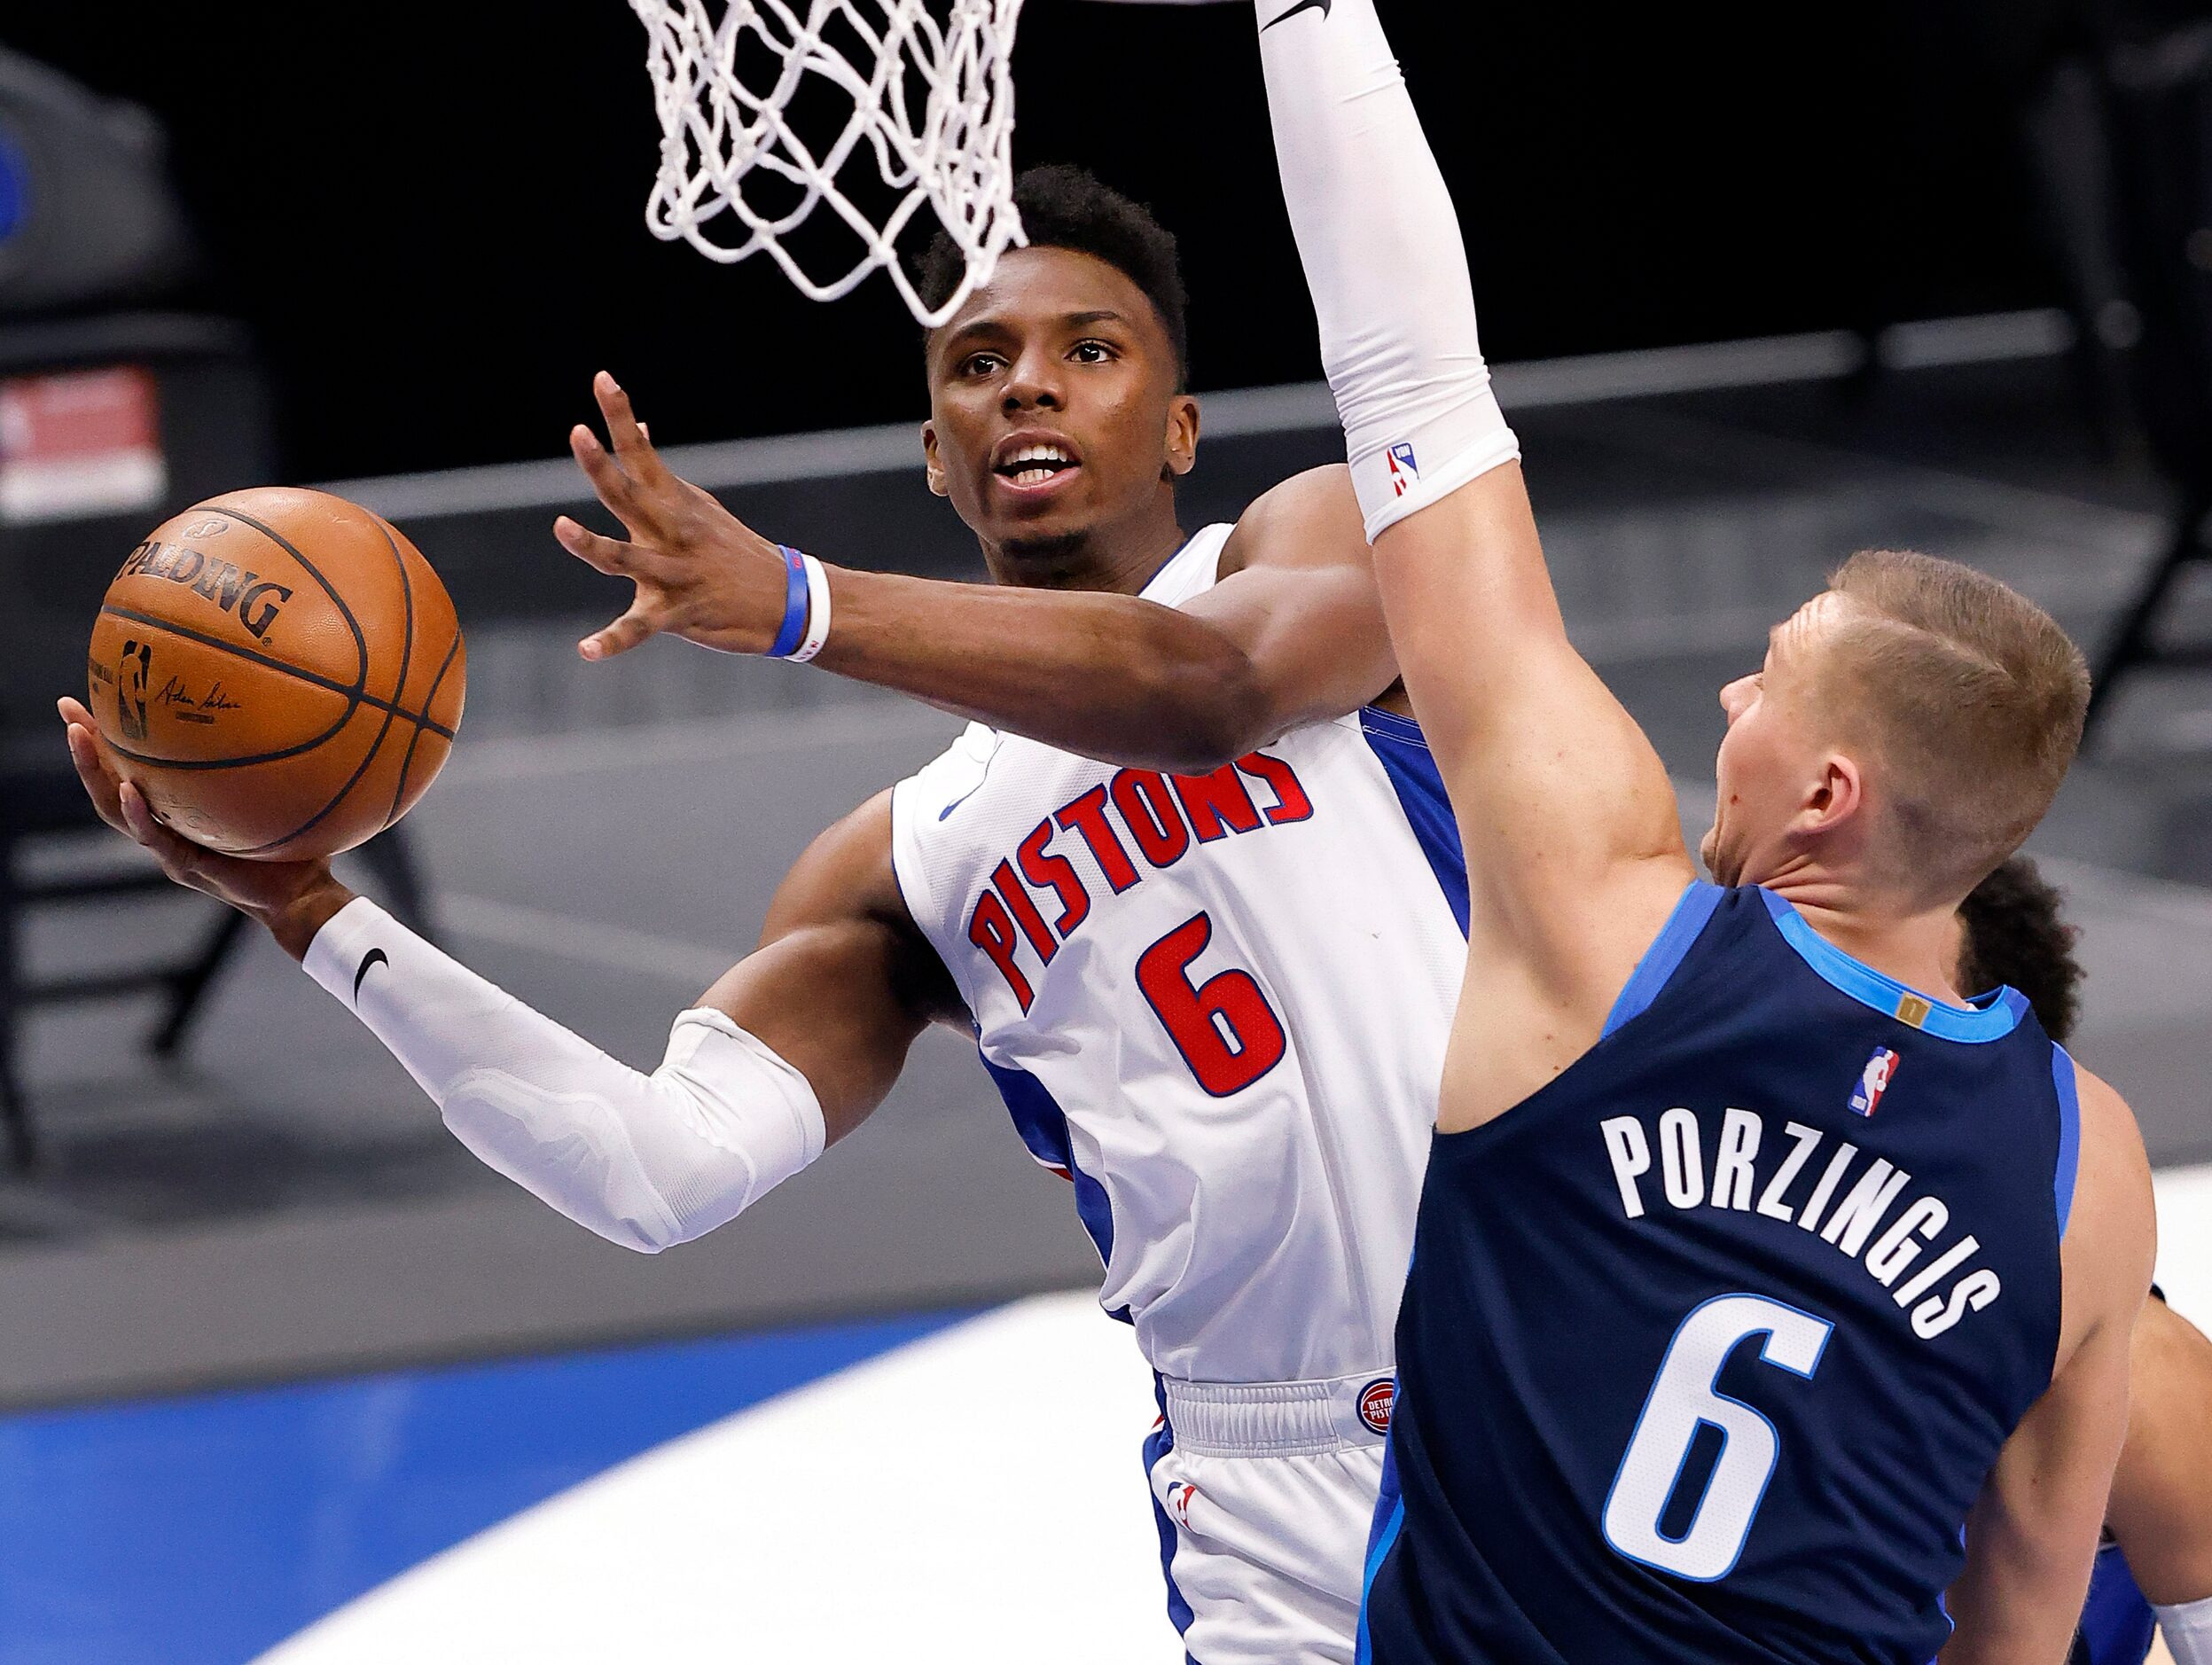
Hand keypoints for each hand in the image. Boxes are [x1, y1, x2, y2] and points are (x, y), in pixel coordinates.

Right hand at [58, 698, 353, 960]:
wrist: (304, 896)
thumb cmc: (297, 844)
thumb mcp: (284, 792)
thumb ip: (277, 757)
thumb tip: (303, 703)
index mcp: (180, 808)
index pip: (135, 766)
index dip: (111, 736)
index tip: (93, 696)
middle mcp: (165, 826)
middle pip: (110, 782)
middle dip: (85, 746)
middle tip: (66, 707)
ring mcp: (169, 848)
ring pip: (116, 808)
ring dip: (95, 773)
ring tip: (80, 736)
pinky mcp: (184, 866)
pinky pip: (154, 838)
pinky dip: (139, 815)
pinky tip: (129, 789)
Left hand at [556, 372, 794, 659]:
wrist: (787, 601)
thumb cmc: (734, 551)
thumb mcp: (700, 506)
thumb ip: (659, 476)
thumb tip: (640, 429)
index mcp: (674, 505)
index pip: (641, 452)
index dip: (620, 415)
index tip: (602, 378)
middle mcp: (671, 533)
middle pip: (628, 495)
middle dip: (602, 466)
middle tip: (578, 433)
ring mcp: (675, 573)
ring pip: (626, 559)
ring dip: (594, 544)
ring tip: (562, 527)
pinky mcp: (678, 613)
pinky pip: (639, 629)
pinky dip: (612, 642)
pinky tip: (586, 651)